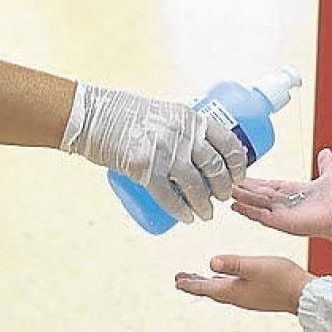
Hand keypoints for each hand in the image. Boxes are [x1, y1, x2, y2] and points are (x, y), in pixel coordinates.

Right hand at [61, 84, 247, 222]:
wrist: (92, 116)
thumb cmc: (126, 113)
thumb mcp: (163, 112)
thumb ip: (181, 128)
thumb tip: (199, 148)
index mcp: (190, 118)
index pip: (228, 142)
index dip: (238, 164)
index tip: (239, 176)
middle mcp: (182, 134)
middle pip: (215, 167)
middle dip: (224, 188)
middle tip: (222, 198)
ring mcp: (164, 152)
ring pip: (196, 186)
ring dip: (205, 205)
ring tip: (206, 214)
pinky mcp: (144, 169)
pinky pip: (169, 196)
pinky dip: (181, 211)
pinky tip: (187, 219)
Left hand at [175, 255, 313, 313]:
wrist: (305, 294)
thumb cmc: (282, 279)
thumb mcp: (255, 266)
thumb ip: (233, 263)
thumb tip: (210, 261)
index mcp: (234, 291)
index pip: (206, 287)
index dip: (191, 283)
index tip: (177, 281)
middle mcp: (238, 296)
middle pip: (210, 290)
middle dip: (195, 283)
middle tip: (180, 280)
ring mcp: (248, 296)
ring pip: (221, 289)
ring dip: (207, 283)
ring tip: (197, 278)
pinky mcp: (257, 294)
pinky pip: (232, 288)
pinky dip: (222, 282)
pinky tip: (226, 277)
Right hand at [231, 148, 331, 238]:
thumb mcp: (331, 174)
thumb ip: (325, 163)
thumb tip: (326, 151)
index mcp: (293, 191)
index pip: (269, 185)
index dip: (255, 181)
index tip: (241, 175)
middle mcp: (285, 203)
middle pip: (258, 194)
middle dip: (243, 188)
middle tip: (225, 181)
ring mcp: (282, 213)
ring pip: (255, 204)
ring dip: (241, 198)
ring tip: (225, 192)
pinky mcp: (281, 222)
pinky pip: (260, 216)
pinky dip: (247, 211)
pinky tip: (235, 206)